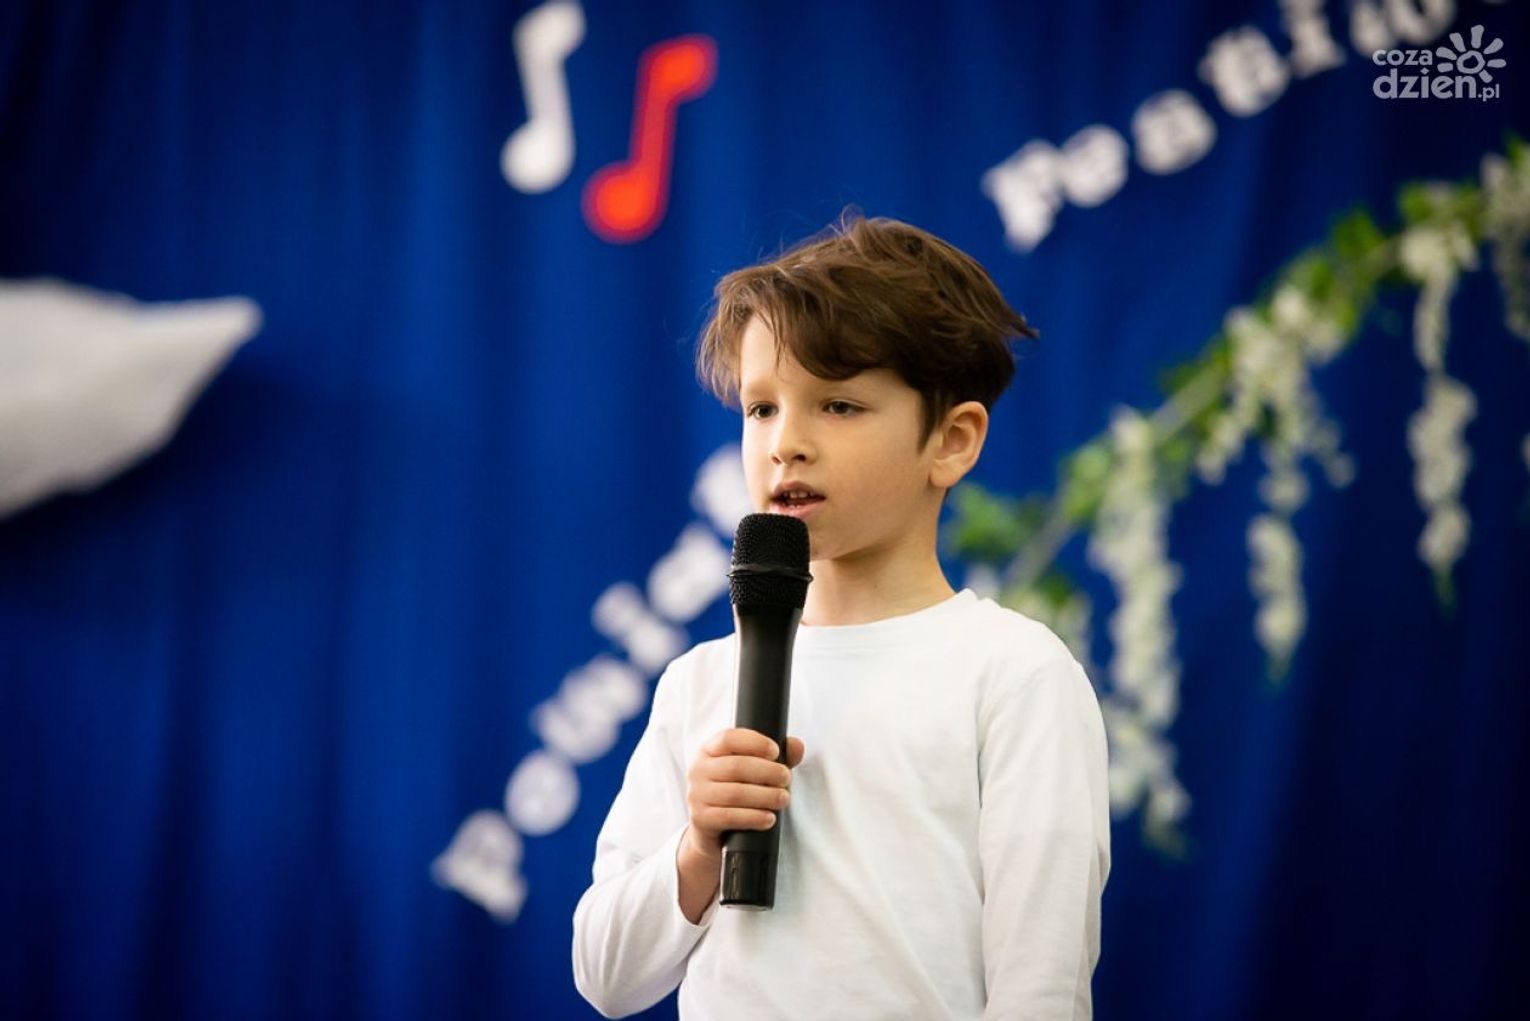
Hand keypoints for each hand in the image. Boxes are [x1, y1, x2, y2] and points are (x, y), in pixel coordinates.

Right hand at [681, 728, 805, 866]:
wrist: (714, 834)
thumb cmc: (737, 794)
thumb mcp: (753, 772)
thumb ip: (776, 757)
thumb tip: (796, 745)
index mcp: (709, 750)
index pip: (729, 738)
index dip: (754, 742)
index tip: (776, 751)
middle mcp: (698, 770)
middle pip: (736, 766)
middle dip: (767, 772)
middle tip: (786, 778)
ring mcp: (696, 795)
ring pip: (735, 793)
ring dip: (765, 796)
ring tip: (783, 799)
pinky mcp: (700, 819)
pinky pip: (729, 817)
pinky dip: (753, 817)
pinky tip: (769, 818)